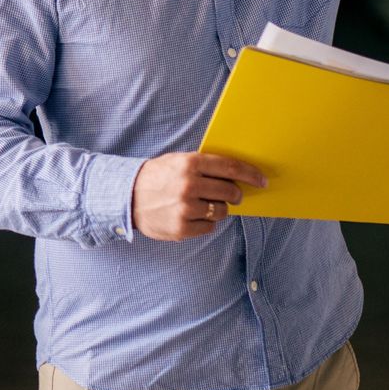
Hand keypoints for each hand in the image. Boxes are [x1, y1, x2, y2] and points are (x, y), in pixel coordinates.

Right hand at [132, 153, 265, 240]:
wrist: (126, 196)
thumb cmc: (157, 177)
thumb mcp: (177, 161)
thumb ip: (204, 166)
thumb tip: (238, 175)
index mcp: (189, 164)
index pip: (231, 167)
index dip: (251, 174)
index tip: (262, 180)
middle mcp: (188, 185)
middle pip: (231, 191)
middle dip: (236, 194)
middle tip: (234, 195)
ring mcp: (184, 208)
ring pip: (222, 211)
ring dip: (219, 208)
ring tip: (203, 205)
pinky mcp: (181, 228)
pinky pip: (210, 227)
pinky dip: (206, 222)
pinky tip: (192, 216)